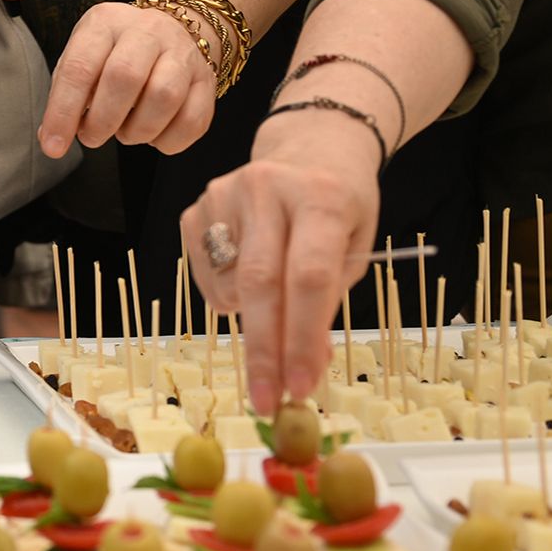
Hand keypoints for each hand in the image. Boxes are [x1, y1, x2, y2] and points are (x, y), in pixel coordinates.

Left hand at [37, 2, 219, 157]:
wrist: (176, 29)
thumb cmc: (118, 51)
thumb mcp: (85, 56)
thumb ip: (66, 93)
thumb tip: (52, 137)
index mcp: (106, 23)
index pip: (80, 67)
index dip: (63, 112)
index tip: (53, 145)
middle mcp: (147, 31)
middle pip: (125, 77)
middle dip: (103, 120)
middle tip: (92, 137)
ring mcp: (183, 53)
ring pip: (164, 98)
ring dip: (137, 130)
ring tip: (126, 132)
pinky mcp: (207, 80)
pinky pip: (193, 120)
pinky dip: (168, 140)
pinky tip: (154, 135)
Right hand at [177, 107, 383, 413]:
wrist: (307, 151)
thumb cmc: (339, 207)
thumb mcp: (356, 247)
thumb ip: (328, 300)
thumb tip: (304, 366)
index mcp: (320, 197)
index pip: (308, 277)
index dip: (303, 337)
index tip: (302, 388)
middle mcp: (266, 189)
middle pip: (260, 284)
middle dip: (265, 350)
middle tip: (269, 400)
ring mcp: (223, 195)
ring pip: (229, 286)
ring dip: (252, 322)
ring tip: (275, 308)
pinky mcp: (195, 208)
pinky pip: (206, 278)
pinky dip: (228, 299)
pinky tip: (249, 281)